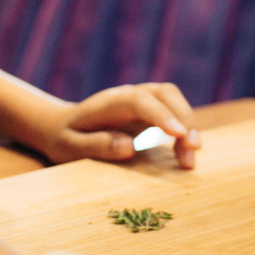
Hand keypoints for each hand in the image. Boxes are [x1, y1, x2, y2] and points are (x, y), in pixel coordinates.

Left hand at [30, 82, 202, 168]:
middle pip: (164, 93)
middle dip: (183, 117)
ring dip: (188, 128)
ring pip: (174, 103)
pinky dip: (184, 136)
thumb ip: (96, 145)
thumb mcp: (69, 147)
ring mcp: (142, 102)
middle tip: (193, 147)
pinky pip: (173, 117)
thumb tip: (129, 147)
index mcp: (108, 102)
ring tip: (190, 161)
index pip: (140, 100)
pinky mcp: (150, 114)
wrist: (61, 127)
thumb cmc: (65, 138)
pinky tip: (185, 158)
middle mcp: (129, 96)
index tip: (178, 134)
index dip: (161, 114)